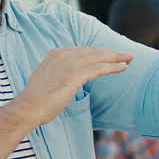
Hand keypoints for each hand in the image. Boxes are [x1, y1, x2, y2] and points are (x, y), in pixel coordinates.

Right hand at [13, 47, 131, 126]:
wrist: (29, 107)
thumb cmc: (36, 100)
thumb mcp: (46, 79)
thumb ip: (56, 74)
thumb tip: (63, 78)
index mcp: (55, 55)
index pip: (82, 50)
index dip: (98, 52)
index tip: (109, 55)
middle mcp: (63, 55)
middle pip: (93, 51)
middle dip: (111, 53)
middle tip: (127, 54)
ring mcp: (69, 64)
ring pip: (98, 58)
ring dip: (116, 58)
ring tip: (130, 59)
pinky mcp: (75, 75)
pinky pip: (98, 69)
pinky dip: (112, 67)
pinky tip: (123, 67)